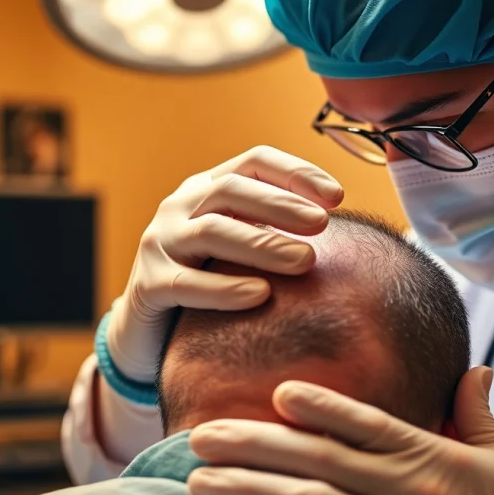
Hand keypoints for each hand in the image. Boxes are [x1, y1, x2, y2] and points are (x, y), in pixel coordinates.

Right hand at [107, 146, 344, 381]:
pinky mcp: (147, 286)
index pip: (254, 162)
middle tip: (323, 224)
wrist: (151, 332)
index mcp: (207, 188)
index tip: (338, 197)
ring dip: (262, 245)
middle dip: (281, 205)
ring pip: (211, 233)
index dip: (296, 173)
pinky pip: (187, 284)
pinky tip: (261, 296)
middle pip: (232, 191)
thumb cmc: (211, 281)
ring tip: (305, 261)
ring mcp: (158, 244)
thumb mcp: (242, 247)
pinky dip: (225, 289)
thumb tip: (346, 228)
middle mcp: (180, 207)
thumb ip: (279, 230)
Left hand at [186, 367, 493, 494]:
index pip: (370, 427)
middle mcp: (403, 493)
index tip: (279, 391)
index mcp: (430, 459)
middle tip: (200, 435)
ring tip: (199, 480)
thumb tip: (475, 370)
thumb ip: (476, 413)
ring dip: (250, 491)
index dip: (326, 409)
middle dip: (257, 448)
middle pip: (321, 464)